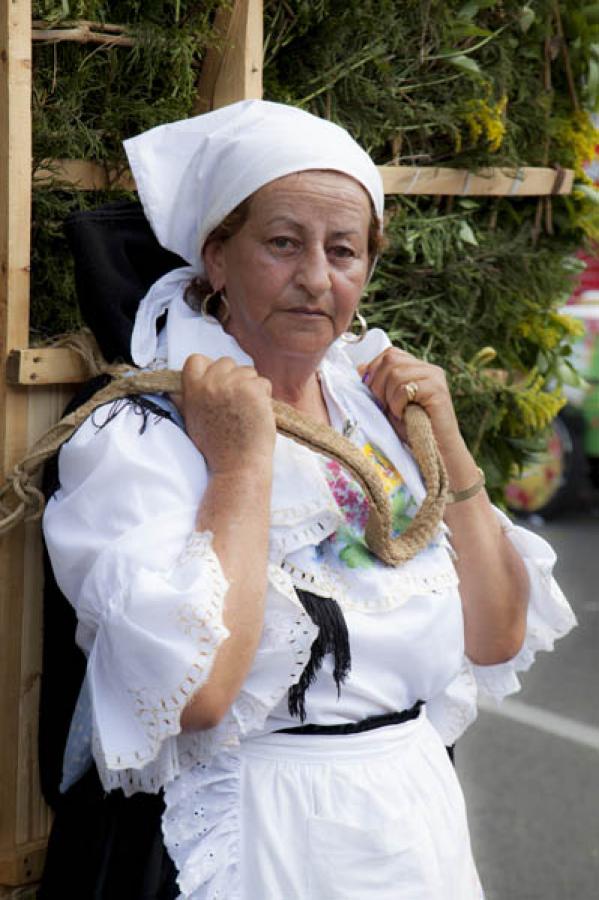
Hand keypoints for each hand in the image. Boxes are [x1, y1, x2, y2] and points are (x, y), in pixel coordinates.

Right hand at [172, 354, 275, 474]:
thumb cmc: (217, 447)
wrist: (237, 466)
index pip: (196, 359)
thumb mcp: (191, 421)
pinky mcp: (252, 390)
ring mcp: (232, 385)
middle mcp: (210, 383)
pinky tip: (257, 414)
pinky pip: (264, 384)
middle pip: (226, 362)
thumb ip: (185, 401)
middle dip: (234, 378)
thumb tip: (173, 390)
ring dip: (251, 387)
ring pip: (248, 371)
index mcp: (192, 390)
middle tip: (235, 404)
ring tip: (245, 412)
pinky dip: (265, 397)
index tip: (216, 385)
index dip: (209, 369)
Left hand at [358, 348, 463, 458]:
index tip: (374, 394)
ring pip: (396, 373)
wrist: (434, 452)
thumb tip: (361, 368)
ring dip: (389, 397)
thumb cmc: (412, 430)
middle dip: (379, 385)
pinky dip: (398, 404)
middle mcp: (429, 369)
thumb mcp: (388, 404)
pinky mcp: (438, 390)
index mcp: (418, 368)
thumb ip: (378, 385)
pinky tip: (404, 415)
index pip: (390, 354)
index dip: (375, 370)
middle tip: (386, 406)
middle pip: (390, 359)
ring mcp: (435, 377)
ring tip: (398, 412)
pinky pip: (406, 388)